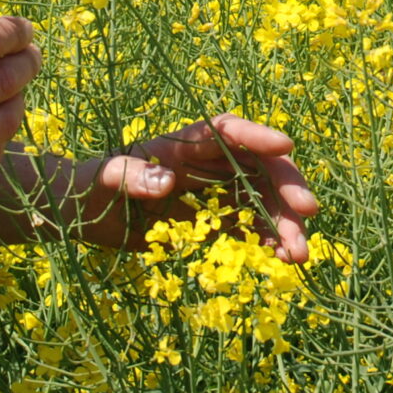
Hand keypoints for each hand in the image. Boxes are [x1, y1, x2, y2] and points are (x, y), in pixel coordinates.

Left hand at [88, 115, 319, 263]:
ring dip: (285, 224)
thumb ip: (131, 176)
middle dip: (287, 188)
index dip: (259, 135)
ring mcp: (215, 192)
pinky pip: (250, 228)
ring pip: (264, 200)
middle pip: (260, 167)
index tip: (287, 145)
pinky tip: (281, 261)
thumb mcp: (105, 177)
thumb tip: (163, 182)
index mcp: (186, 143)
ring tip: (298, 256)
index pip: (229, 131)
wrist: (84, 214)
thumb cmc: (91, 184)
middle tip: (308, 214)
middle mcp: (209, 163)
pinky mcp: (213, 221)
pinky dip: (268, 242)